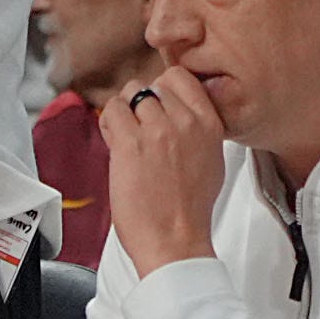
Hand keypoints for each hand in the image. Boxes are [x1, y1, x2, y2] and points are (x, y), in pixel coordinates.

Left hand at [95, 67, 225, 275]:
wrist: (175, 241)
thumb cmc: (189, 209)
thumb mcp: (210, 160)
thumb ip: (195, 129)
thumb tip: (174, 111)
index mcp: (209, 124)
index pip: (181, 77)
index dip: (163, 89)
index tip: (157, 107)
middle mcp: (185, 122)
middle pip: (152, 85)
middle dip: (142, 105)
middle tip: (140, 132)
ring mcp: (158, 131)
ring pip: (130, 94)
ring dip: (124, 114)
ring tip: (128, 140)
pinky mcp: (131, 143)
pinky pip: (112, 111)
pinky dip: (109, 124)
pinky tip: (116, 145)